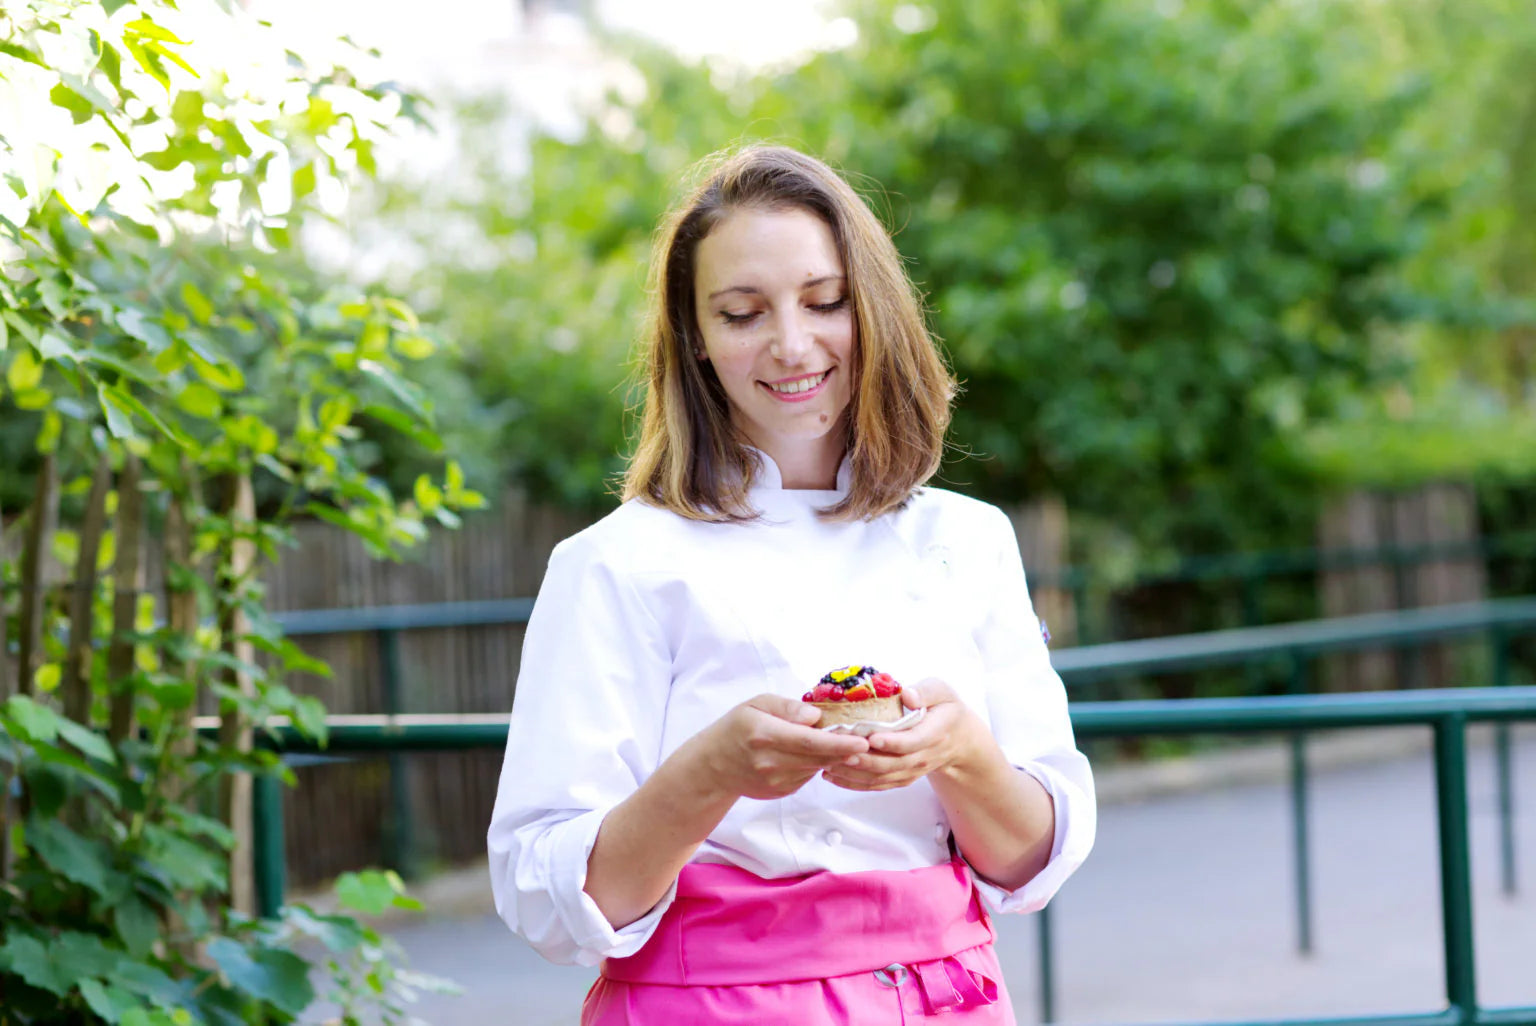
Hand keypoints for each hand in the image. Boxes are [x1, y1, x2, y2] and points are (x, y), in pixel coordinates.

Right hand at [693, 694, 869, 800]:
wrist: (714, 767)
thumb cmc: (736, 728)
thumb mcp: (755, 705)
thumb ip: (786, 707)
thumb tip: (815, 715)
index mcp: (764, 734)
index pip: (809, 741)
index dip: (839, 742)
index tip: (863, 741)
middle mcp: (771, 761)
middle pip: (819, 757)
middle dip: (847, 749)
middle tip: (869, 738)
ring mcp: (777, 781)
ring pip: (817, 767)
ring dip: (834, 755)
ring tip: (847, 740)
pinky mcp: (782, 791)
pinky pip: (808, 775)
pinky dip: (817, 763)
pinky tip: (815, 752)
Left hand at [821, 679, 988, 791]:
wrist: (959, 739)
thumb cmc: (945, 709)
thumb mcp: (943, 692)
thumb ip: (927, 691)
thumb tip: (908, 695)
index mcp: (935, 733)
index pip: (913, 741)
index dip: (893, 742)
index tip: (872, 737)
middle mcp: (923, 757)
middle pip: (892, 763)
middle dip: (865, 760)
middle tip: (839, 752)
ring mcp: (912, 771)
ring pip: (882, 777)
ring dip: (854, 773)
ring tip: (828, 764)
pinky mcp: (902, 778)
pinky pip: (878, 785)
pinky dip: (855, 783)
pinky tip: (833, 776)